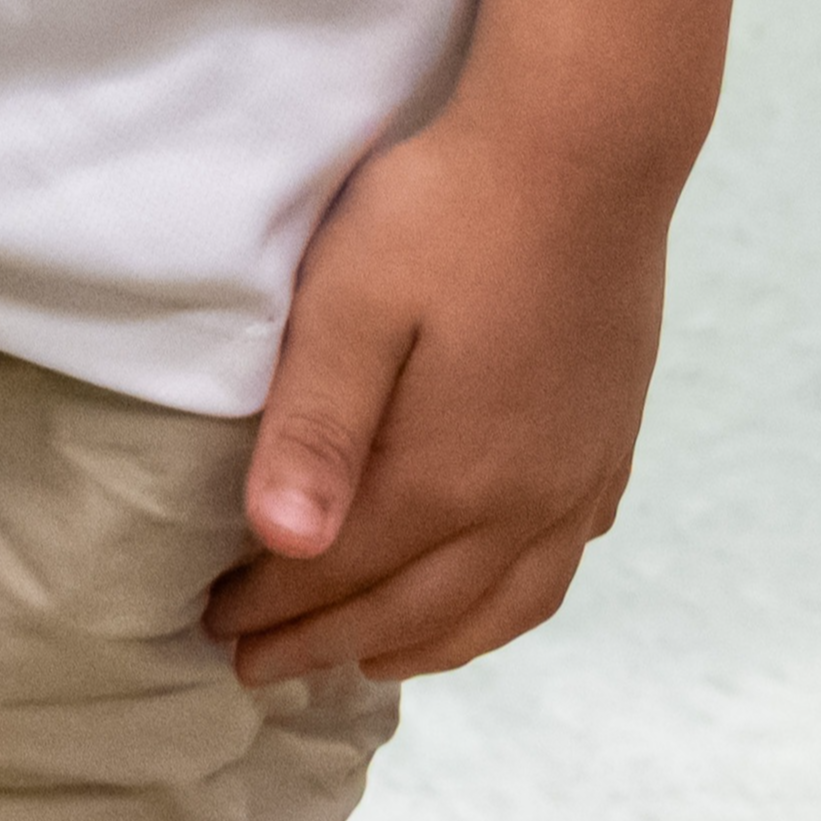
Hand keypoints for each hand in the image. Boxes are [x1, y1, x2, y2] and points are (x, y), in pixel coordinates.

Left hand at [207, 101, 673, 683]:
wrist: (584, 154)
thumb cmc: (445, 214)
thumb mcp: (352, 307)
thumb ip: (318, 429)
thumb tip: (282, 547)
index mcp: (448, 475)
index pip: (342, 574)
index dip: (272, 607)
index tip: (213, 626)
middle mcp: (523, 500)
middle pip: (416, 607)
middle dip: (329, 643)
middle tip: (259, 666)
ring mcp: (576, 477)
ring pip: (502, 605)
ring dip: (426, 643)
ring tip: (363, 659)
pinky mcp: (607, 445)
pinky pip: (558, 565)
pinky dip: (508, 606)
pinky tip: (485, 599)